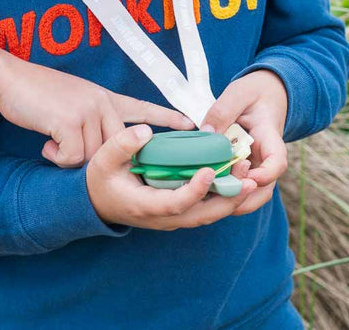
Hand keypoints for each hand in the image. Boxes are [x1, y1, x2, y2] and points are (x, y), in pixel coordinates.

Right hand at [0, 45, 194, 166]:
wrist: (9, 78)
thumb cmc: (35, 93)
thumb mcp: (72, 100)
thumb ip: (91, 118)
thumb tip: (100, 148)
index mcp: (104, 97)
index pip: (141, 106)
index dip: (165, 117)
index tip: (191, 124)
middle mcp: (101, 102)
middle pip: (115, 147)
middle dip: (98, 159)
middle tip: (72, 152)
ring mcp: (88, 111)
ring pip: (93, 157)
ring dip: (69, 157)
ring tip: (53, 140)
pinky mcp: (71, 121)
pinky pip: (74, 158)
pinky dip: (57, 157)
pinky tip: (47, 142)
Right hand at [87, 126, 257, 229]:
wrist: (97, 202)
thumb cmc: (101, 179)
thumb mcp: (103, 158)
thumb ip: (123, 144)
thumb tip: (146, 131)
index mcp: (145, 205)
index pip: (176, 204)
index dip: (195, 190)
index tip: (210, 171)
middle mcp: (163, 218)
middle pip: (203, 215)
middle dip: (229, 197)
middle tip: (249, 175)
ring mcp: (173, 218)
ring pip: (209, 214)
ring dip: (232, 197)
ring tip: (251, 175)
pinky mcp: (179, 212)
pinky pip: (206, 209)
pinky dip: (225, 197)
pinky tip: (238, 179)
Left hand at [201, 70, 289, 215]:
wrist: (266, 93)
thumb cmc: (254, 92)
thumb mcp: (239, 93)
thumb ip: (223, 111)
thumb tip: (206, 134)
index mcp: (270, 138)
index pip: (277, 164)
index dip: (264, 176)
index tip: (246, 178)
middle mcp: (265, 158)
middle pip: (263, 190)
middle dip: (243, 199)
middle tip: (216, 196)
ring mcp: (254, 165)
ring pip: (249, 193)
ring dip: (229, 199)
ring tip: (203, 196)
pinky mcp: (241, 167)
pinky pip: (234, 185)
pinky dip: (220, 191)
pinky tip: (199, 188)